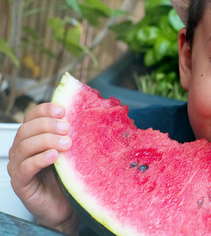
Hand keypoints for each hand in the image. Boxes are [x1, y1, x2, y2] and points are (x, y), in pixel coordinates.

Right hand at [7, 103, 77, 234]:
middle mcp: (21, 149)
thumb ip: (72, 135)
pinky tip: (54, 156)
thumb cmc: (67, 176)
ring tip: (66, 143)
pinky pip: (24, 168)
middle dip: (48, 125)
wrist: (65, 205)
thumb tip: (87, 115)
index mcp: (33, 136)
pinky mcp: (20, 183)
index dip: (45, 110)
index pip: (32, 116)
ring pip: (24, 146)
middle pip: (27, 129)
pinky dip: (39, 160)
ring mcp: (18, 166)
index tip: (63, 110)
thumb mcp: (71, 151)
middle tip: (67, 129)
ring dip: (46, 141)